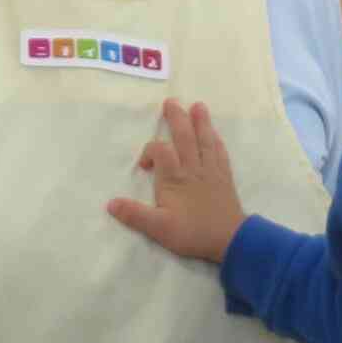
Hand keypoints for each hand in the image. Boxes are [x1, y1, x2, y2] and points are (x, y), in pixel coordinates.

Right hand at [108, 99, 248, 265]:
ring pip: (205, 141)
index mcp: (175, 178)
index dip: (150, 152)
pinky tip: (214, 134)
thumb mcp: (159, 228)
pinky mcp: (224, 177)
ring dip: (201, 122)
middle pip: (184, 137)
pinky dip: (216, 141)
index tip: (144, 167)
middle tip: (171, 102)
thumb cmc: (193, 233)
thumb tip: (111, 203)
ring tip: (198, 106)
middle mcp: (193, 168)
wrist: (230, 240)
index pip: (160, 151)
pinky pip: (220, 153)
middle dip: (177, 118)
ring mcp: (211, 171)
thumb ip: (135, 215)